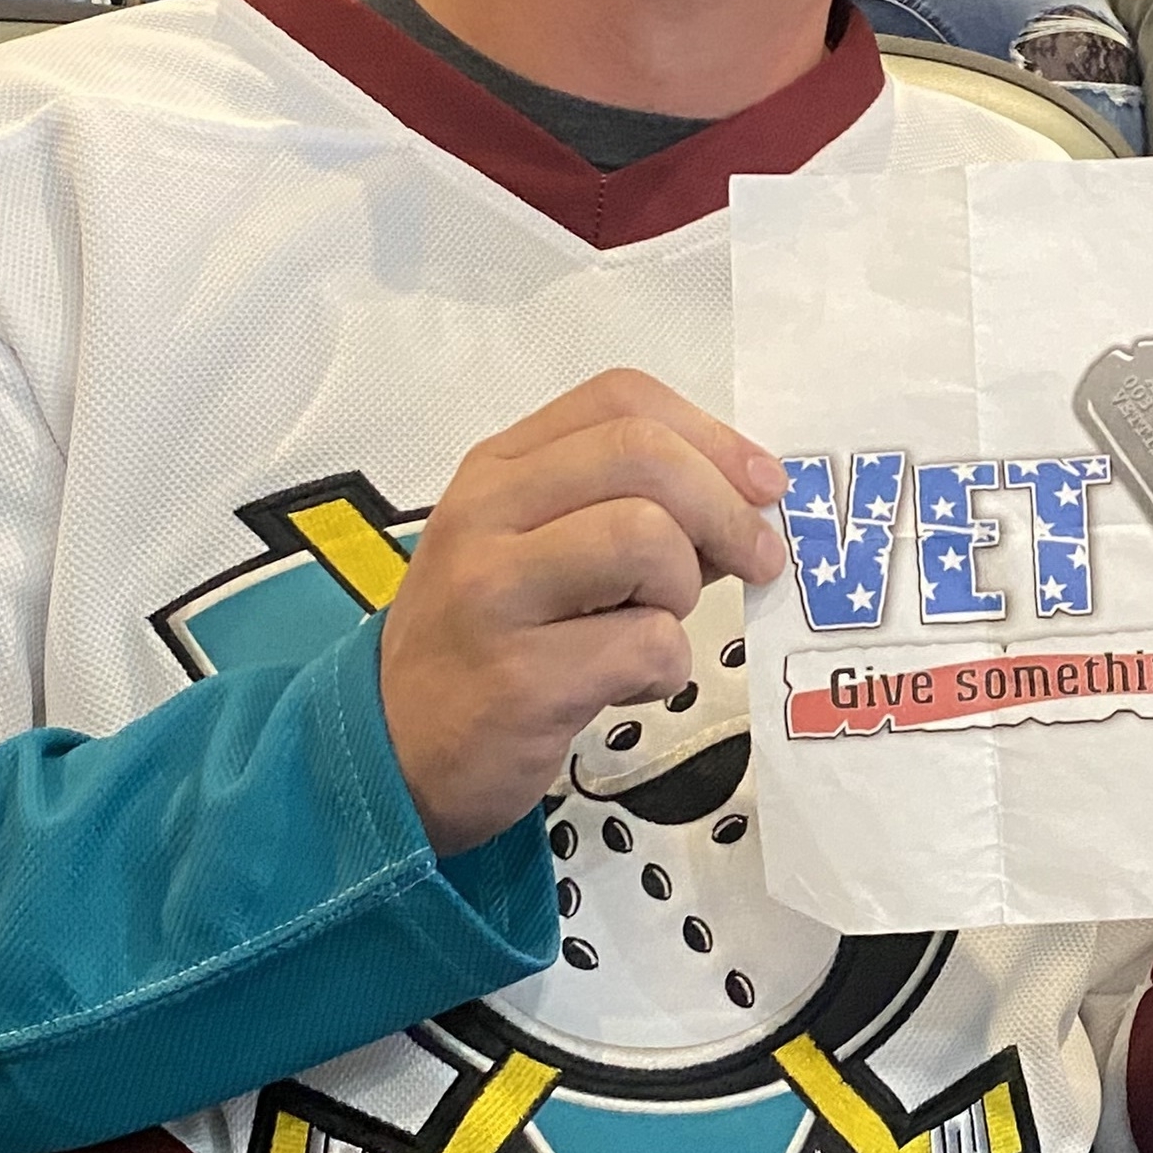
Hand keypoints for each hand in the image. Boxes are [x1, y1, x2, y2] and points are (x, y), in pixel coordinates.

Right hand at [378, 371, 787, 855]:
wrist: (389, 752)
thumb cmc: (480, 645)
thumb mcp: (529, 550)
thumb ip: (619, 510)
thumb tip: (740, 503)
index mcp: (497, 470)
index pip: (621, 400)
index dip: (713, 436)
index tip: (762, 485)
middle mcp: (486, 516)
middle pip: (643, 456)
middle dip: (725, 508)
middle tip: (756, 561)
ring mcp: (494, 594)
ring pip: (647, 540)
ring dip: (682, 591)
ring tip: (652, 627)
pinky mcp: (519, 679)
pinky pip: (646, 644)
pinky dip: (664, 670)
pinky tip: (624, 686)